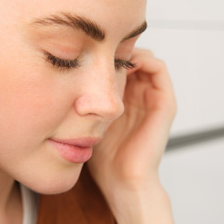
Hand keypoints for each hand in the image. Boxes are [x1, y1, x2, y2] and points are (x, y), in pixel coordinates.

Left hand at [87, 48, 176, 223]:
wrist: (120, 178)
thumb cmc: (101, 153)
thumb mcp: (85, 118)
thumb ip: (80, 100)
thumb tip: (59, 77)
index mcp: (123, 98)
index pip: (118, 64)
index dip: (105, 53)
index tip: (87, 49)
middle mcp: (139, 95)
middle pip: (131, 58)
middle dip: (115, 49)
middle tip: (98, 45)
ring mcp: (152, 97)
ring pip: (144, 59)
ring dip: (129, 50)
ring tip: (110, 52)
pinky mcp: (164, 103)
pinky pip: (159, 69)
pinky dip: (144, 59)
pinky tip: (124, 61)